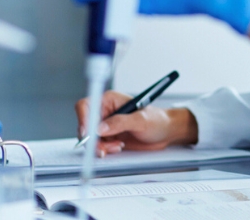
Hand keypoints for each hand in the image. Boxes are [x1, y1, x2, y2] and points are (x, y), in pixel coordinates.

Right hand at [74, 91, 197, 155]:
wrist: (166, 132)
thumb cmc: (157, 120)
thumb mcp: (141, 120)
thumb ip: (120, 123)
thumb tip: (100, 128)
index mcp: (109, 100)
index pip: (86, 106)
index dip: (83, 119)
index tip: (87, 133)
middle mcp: (105, 112)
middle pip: (85, 126)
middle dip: (93, 139)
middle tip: (104, 148)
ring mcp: (105, 126)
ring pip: (90, 139)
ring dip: (100, 146)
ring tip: (118, 146)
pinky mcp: (109, 138)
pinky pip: (98, 146)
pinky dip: (105, 149)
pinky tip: (118, 147)